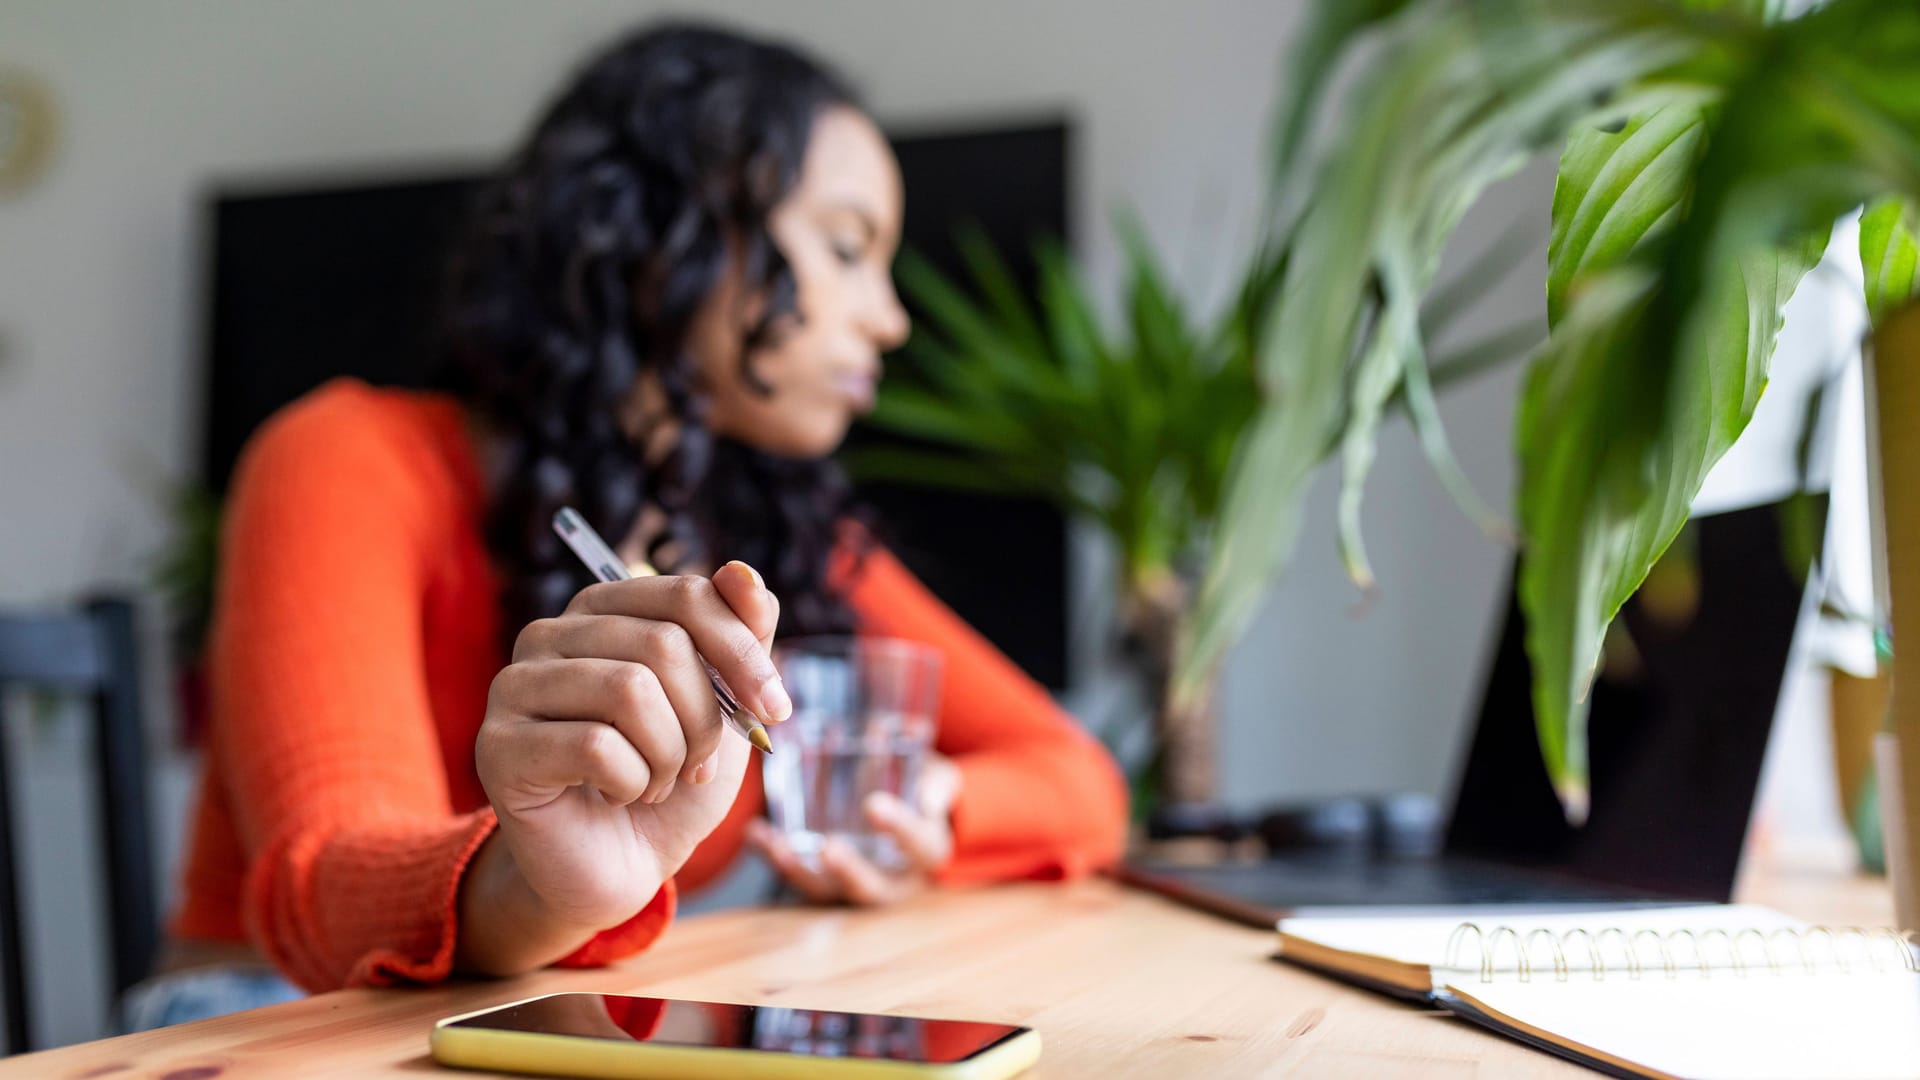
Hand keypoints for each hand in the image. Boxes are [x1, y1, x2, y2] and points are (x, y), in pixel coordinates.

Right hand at [474, 560, 789, 935]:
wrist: (620, 867)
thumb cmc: (670, 779)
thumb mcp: (725, 707)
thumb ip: (742, 638)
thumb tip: (745, 573)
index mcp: (604, 609)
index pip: (686, 596)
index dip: (743, 654)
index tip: (775, 710)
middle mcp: (549, 634)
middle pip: (663, 644)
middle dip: (706, 719)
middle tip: (698, 767)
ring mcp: (514, 686)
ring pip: (630, 690)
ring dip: (670, 755)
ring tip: (657, 782)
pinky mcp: (499, 746)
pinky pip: (598, 748)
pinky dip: (633, 784)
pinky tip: (621, 796)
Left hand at [746, 754, 960, 905]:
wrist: (911, 815)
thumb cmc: (923, 793)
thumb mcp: (937, 777)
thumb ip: (928, 770)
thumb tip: (908, 737)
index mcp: (926, 851)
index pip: (918, 846)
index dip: (898, 829)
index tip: (874, 805)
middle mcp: (892, 879)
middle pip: (870, 887)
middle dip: (848, 871)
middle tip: (827, 848)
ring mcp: (855, 885)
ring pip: (827, 890)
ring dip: (801, 872)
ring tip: (778, 848)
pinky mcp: (826, 882)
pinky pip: (799, 877)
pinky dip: (776, 858)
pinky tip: (756, 834)